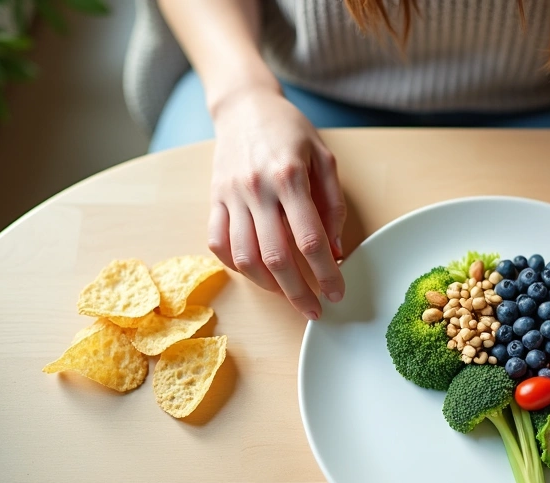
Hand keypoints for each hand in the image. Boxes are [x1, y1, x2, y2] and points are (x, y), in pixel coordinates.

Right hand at [207, 88, 346, 319]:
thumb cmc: (290, 131)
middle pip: (275, 257)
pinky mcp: (213, 199)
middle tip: (315, 310)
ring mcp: (230, 196)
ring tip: (287, 295)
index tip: (336, 293)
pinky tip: (257, 273)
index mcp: (289, 177)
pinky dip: (237, 266)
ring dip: (268, 286)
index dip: (325, 272)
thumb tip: (337, 249)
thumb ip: (332, 204)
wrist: (244, 106)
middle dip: (298, 292)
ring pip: (244, 257)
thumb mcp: (323, 158)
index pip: (309, 239)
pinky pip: (218, 244)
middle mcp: (256, 189)